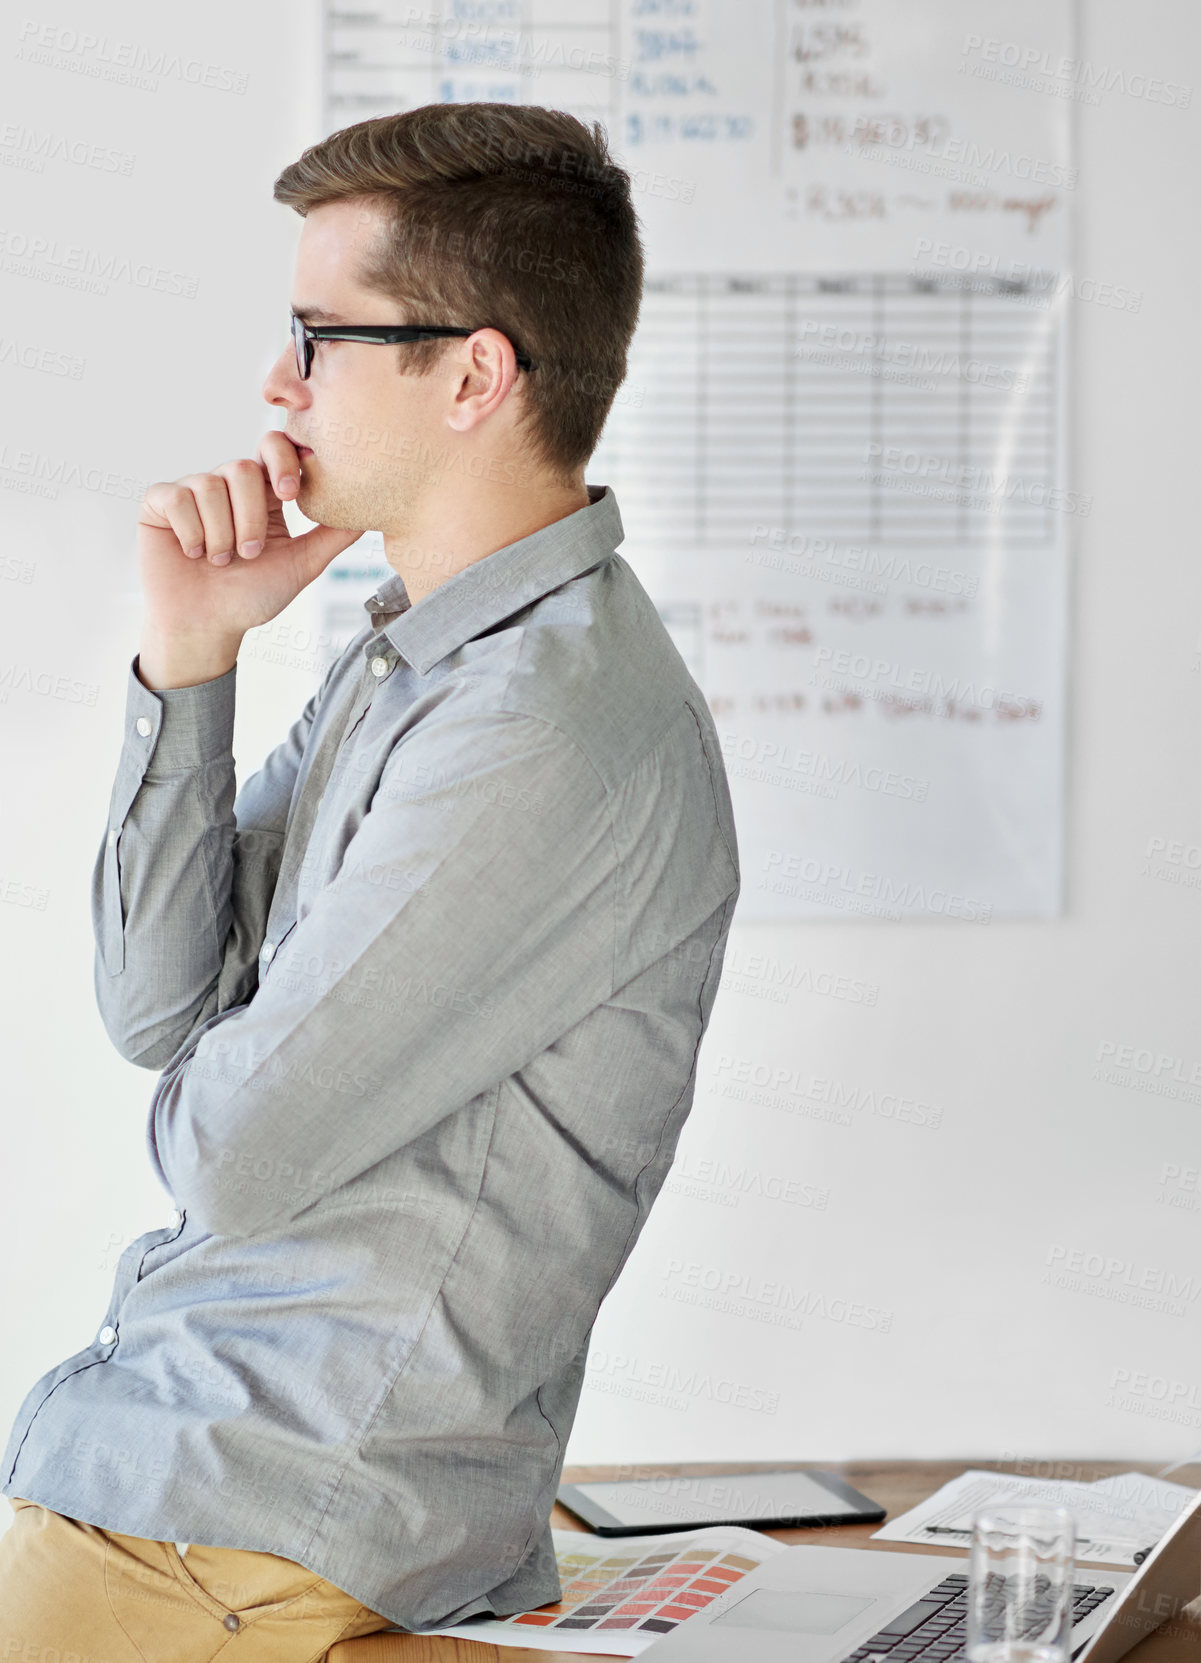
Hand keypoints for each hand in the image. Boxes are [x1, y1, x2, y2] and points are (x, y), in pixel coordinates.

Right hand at [136, 430, 362, 645]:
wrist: (208, 627)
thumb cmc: (252, 597)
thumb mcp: (301, 565)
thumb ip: (333, 536)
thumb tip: (368, 512)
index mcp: (262, 493)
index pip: (273, 448)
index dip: (282, 460)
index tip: (291, 494)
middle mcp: (227, 485)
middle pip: (241, 468)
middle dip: (250, 517)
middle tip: (249, 555)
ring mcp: (192, 491)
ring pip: (209, 484)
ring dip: (220, 533)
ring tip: (220, 562)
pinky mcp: (160, 503)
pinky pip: (177, 496)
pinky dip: (190, 531)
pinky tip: (193, 553)